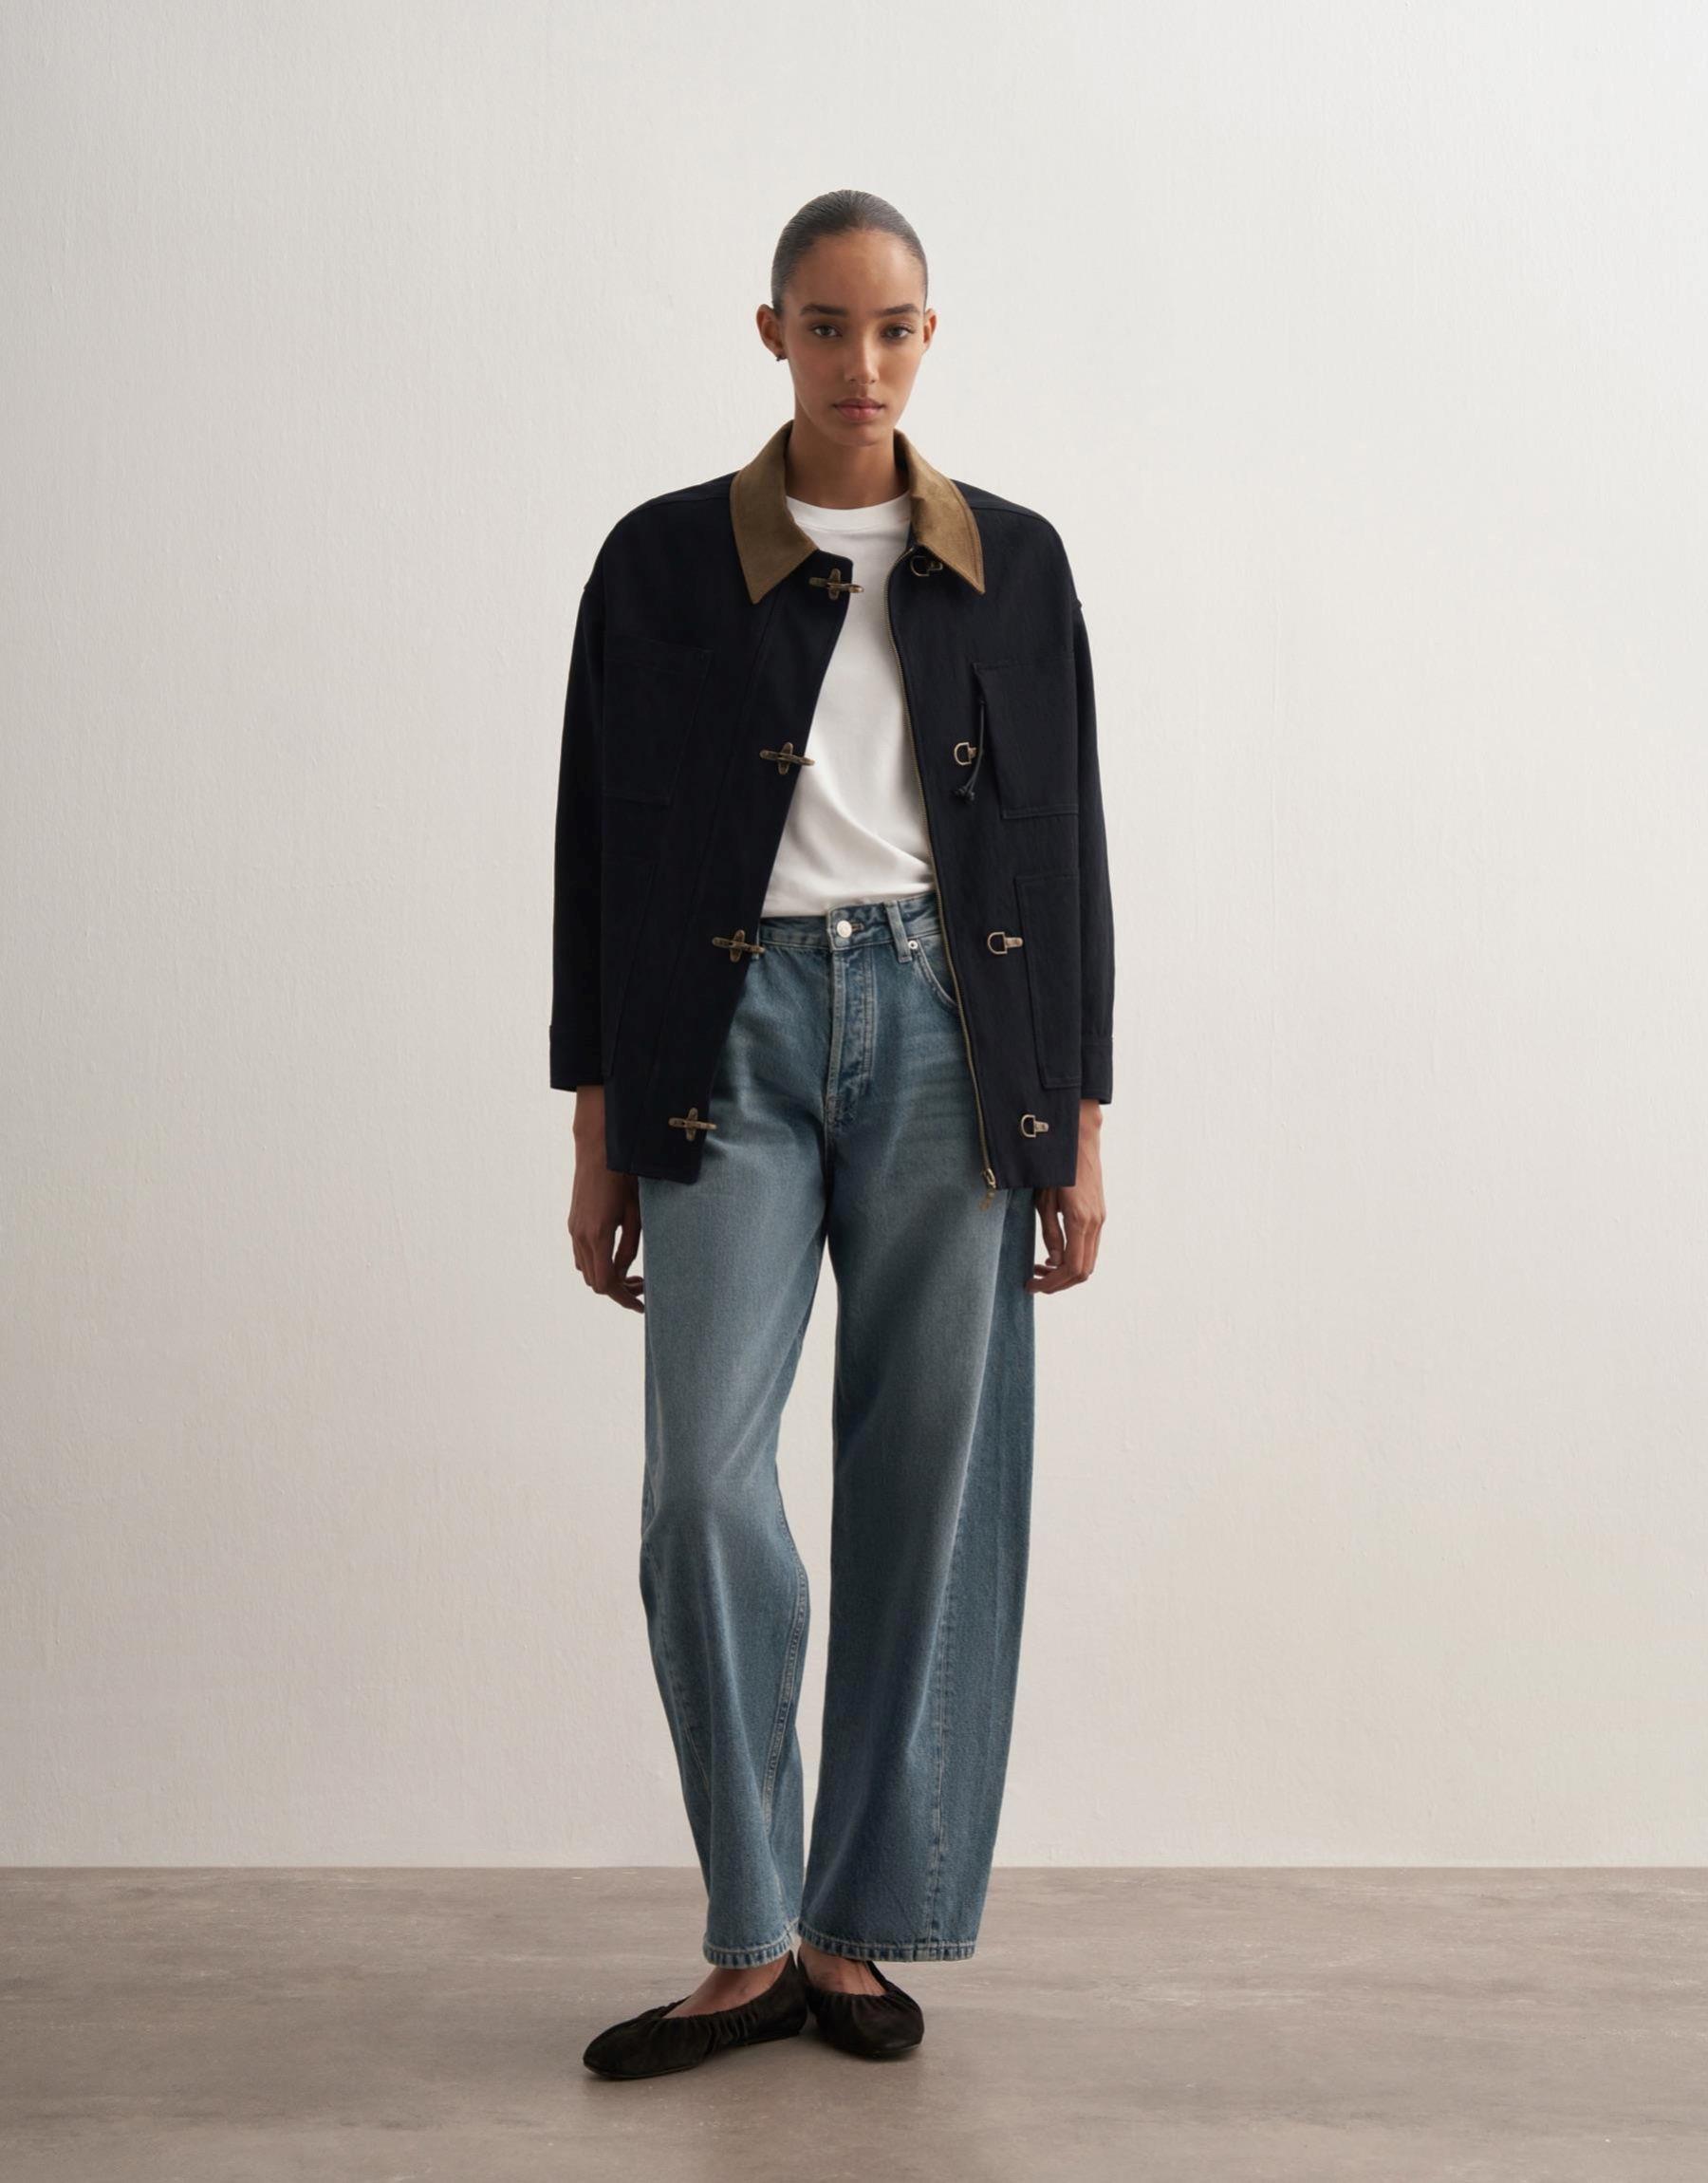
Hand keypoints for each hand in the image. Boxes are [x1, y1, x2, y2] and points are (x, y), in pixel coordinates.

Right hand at [567, 1087, 644, 1310]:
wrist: (599, 1148)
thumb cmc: (624, 1177)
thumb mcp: (636, 1214)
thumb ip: (629, 1247)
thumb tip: (624, 1273)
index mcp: (598, 1236)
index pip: (606, 1284)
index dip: (624, 1299)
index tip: (642, 1305)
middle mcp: (580, 1236)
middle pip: (595, 1282)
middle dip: (619, 1290)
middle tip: (644, 1287)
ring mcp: (574, 1229)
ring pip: (586, 1270)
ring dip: (608, 1277)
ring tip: (633, 1274)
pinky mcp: (574, 1223)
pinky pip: (581, 1255)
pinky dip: (598, 1264)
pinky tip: (616, 1257)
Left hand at [1026, 1099, 1105, 1292]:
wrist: (1079, 1138)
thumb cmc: (1055, 1166)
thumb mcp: (1044, 1200)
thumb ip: (1050, 1232)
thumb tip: (1054, 1262)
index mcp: (1080, 1220)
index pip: (1072, 1267)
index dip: (1052, 1283)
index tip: (1031, 1286)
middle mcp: (1095, 1222)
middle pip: (1083, 1271)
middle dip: (1059, 1283)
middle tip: (1034, 1282)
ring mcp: (1100, 1218)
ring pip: (1089, 1260)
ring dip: (1066, 1271)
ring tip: (1041, 1268)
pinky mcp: (1099, 1214)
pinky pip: (1090, 1246)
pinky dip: (1074, 1258)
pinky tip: (1055, 1254)